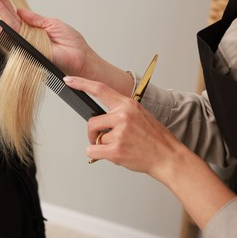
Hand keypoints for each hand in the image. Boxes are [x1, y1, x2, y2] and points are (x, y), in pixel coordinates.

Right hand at [0, 0, 95, 77]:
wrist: (80, 57)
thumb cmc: (72, 43)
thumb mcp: (53, 24)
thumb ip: (36, 19)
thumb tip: (20, 11)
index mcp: (35, 27)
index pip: (17, 14)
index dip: (7, 3)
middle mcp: (29, 36)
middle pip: (10, 18)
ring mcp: (28, 43)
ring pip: (9, 25)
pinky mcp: (29, 50)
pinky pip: (15, 38)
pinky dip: (5, 29)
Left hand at [64, 76, 182, 177]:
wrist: (168, 157)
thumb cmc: (154, 138)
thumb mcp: (140, 115)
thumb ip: (120, 112)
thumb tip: (101, 117)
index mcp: (128, 105)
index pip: (100, 89)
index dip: (82, 83)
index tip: (69, 80)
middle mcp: (123, 116)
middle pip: (91, 121)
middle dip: (93, 132)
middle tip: (103, 138)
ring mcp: (120, 133)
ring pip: (94, 138)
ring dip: (100, 145)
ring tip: (118, 146)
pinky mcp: (116, 150)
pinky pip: (92, 151)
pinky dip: (96, 154)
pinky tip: (111, 154)